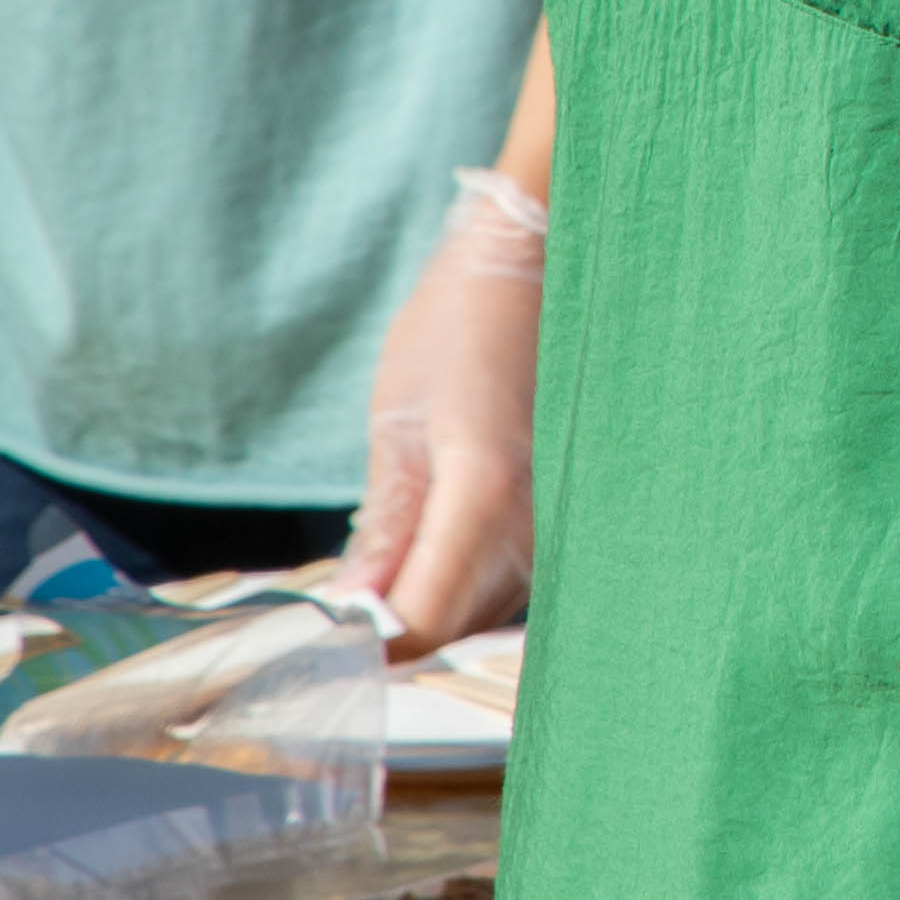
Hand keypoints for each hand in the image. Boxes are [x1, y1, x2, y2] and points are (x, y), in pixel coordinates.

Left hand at [334, 167, 544, 648]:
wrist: (553, 258)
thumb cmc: (467, 321)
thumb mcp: (400, 419)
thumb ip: (387, 524)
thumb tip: (353, 606)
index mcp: (483, 493)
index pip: (421, 623)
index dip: (366, 641)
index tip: (324, 628)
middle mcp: (538, 520)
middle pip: (454, 626)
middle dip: (394, 623)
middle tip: (347, 590)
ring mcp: (566, 516)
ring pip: (487, 607)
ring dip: (433, 600)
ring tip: (390, 559)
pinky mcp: (575, 506)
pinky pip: (516, 576)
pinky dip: (469, 577)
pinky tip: (440, 540)